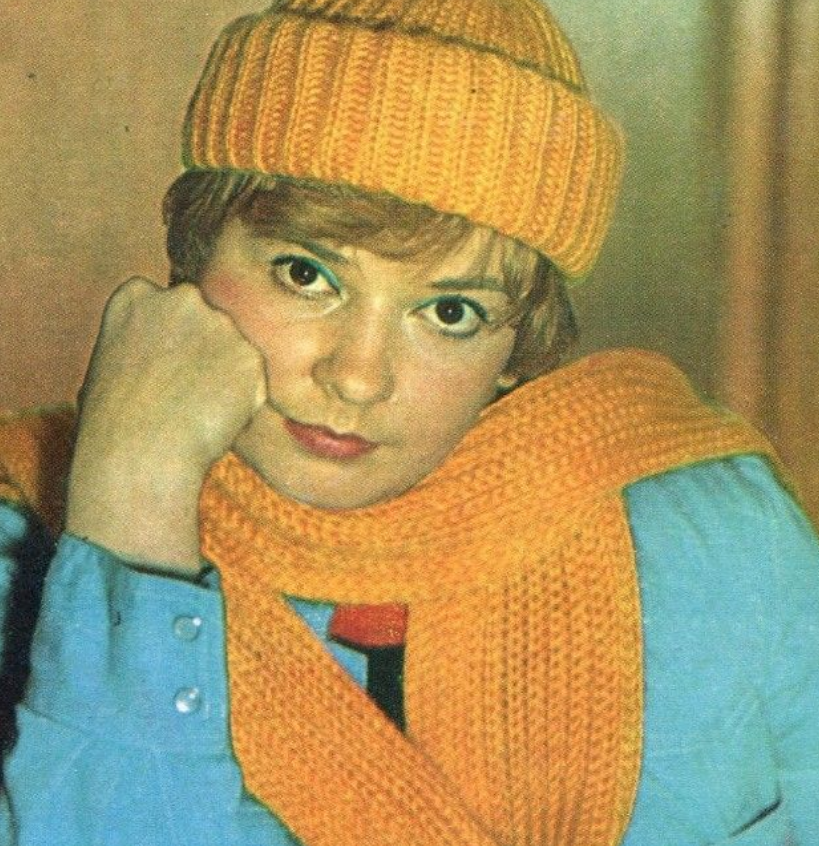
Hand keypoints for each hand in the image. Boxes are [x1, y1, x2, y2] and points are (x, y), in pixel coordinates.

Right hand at [66, 277, 265, 573]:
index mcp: (136, 294)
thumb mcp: (113, 362)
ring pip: (233, 351)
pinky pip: (254, 380)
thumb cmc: (114, 423)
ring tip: (192, 410)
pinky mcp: (251, 356)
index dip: (166, 347)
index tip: (156, 373)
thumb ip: (147, 339)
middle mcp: (182, 298)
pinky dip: (243, 402)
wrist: (139, 454)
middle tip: (181, 394)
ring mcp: (220, 324)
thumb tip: (177, 349)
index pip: (168, 310)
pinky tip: (213, 418)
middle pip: (207, 322)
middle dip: (203, 353)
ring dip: (224, 377)